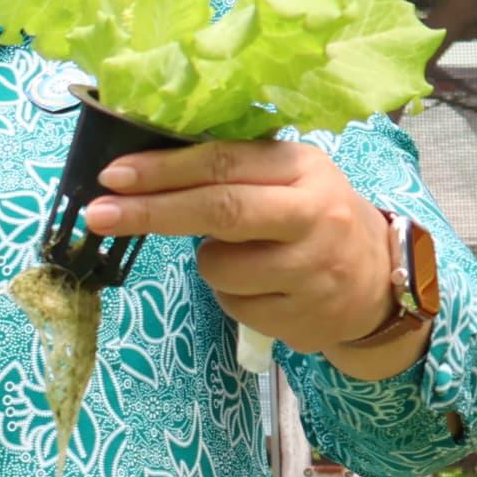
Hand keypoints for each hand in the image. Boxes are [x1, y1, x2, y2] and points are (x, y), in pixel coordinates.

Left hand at [86, 141, 422, 376]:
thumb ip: (233, 171)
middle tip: (97, 215)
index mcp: (302, 167)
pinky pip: (235, 305)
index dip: (164, 170)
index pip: (223, 162)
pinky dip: (231, 296)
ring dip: (208, 264)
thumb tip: (144, 171)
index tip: (112, 176)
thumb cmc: (313, 219)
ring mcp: (311, 267)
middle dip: (151, 212)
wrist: (379, 280)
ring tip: (240, 258)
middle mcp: (312, 213)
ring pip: (218, 267)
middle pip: (219, 210)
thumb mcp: (289, 179)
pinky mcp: (303, 314)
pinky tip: (262, 288)